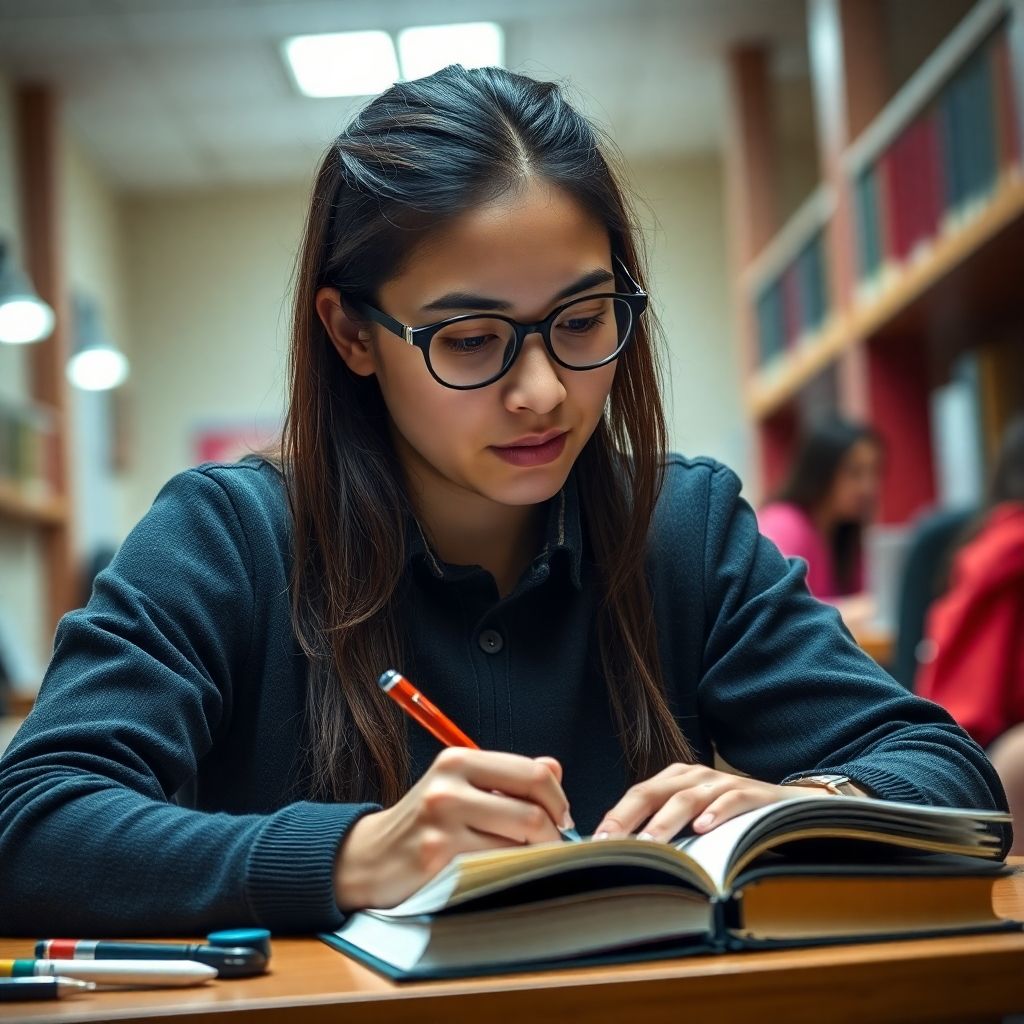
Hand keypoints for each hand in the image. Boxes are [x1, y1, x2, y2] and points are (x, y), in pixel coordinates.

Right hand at [334, 748, 572, 910]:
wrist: (369, 858)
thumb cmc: (425, 822)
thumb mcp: (459, 784)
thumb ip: (506, 775)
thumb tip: (555, 770)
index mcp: (457, 760)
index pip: (532, 773)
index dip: (558, 798)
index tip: (562, 816)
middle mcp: (448, 786)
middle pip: (532, 811)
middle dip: (553, 834)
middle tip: (553, 845)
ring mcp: (442, 824)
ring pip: (519, 843)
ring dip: (534, 857)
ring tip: (528, 859)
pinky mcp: (439, 860)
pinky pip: (497, 867)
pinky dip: (511, 872)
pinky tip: (505, 871)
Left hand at [593, 763, 835, 841]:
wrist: (789, 807)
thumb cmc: (732, 820)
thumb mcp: (695, 820)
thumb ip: (665, 830)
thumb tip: (624, 857)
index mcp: (676, 779)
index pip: (637, 794)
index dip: (615, 817)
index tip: (595, 843)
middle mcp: (695, 776)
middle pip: (653, 792)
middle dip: (627, 818)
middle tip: (609, 843)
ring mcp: (723, 782)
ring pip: (687, 797)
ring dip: (665, 821)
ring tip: (648, 843)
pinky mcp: (753, 794)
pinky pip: (731, 799)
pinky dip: (716, 813)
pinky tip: (703, 829)